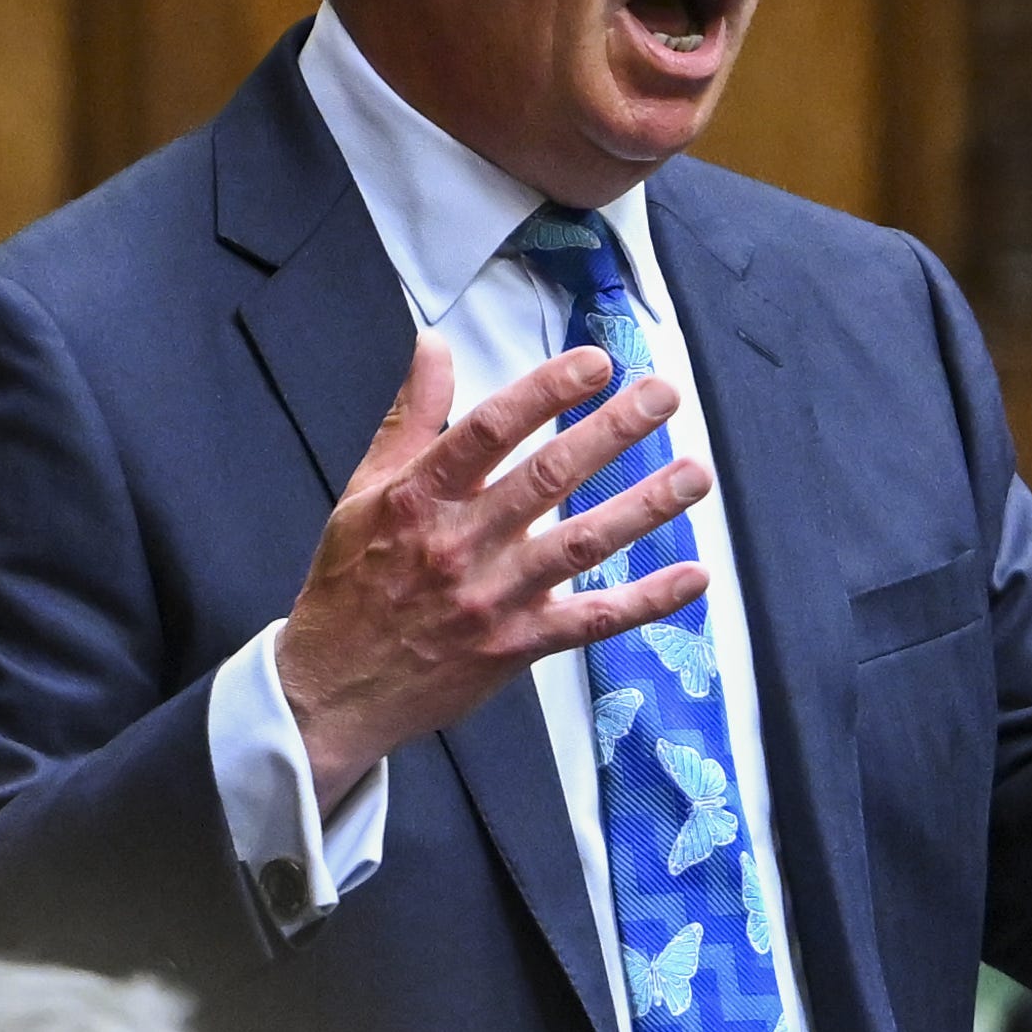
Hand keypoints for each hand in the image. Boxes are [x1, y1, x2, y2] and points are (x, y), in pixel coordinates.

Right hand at [264, 330, 701, 813]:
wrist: (335, 687)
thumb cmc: (353, 582)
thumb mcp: (365, 490)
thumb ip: (412, 417)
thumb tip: (434, 344)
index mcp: (420, 497)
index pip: (490, 430)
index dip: (546, 391)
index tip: (596, 363)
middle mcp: (460, 544)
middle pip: (548, 477)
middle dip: (612, 432)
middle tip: (663, 395)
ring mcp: (493, 598)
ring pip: (581, 544)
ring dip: (645, 507)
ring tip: (697, 474)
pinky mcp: (517, 646)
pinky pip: (592, 620)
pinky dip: (646, 600)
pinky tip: (694, 576)